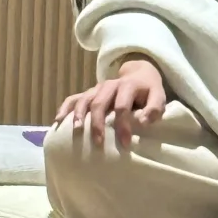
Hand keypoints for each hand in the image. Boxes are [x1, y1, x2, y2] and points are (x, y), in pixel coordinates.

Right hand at [52, 58, 166, 149]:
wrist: (139, 73)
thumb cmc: (148, 92)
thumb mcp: (158, 97)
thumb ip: (154, 109)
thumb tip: (144, 123)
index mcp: (128, 85)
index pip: (123, 106)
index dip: (123, 125)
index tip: (125, 143)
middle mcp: (110, 85)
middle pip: (100, 102)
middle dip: (98, 123)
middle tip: (99, 144)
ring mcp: (98, 88)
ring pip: (85, 99)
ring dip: (79, 115)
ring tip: (75, 132)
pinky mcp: (90, 92)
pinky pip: (74, 98)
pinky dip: (65, 108)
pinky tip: (58, 121)